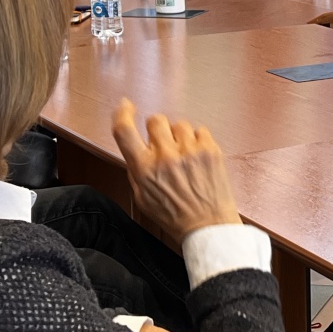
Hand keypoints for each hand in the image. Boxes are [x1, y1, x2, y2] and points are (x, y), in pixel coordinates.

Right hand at [111, 99, 240, 245]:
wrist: (208, 225)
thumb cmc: (175, 215)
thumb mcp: (142, 197)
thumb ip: (137, 169)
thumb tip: (137, 146)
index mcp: (144, 168)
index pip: (124, 130)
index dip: (122, 113)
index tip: (126, 106)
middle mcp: (165, 156)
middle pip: (155, 120)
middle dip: (158, 130)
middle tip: (164, 145)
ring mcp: (189, 151)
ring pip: (179, 124)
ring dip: (179, 136)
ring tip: (185, 156)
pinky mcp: (210, 149)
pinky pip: (199, 130)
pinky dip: (198, 141)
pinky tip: (198, 157)